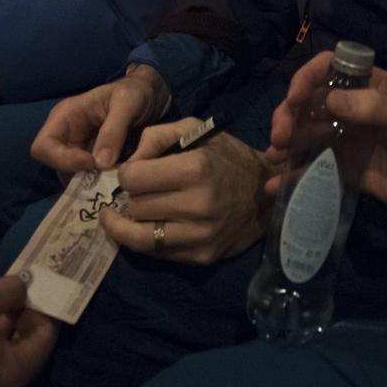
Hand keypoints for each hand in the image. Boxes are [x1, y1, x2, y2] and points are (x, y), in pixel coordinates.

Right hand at [30, 65, 170, 173]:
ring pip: (73, 179)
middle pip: (57, 167)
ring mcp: (79, 150)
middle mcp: (66, 136)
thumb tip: (100, 163)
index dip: (62, 160)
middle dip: (81, 176)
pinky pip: (90, 180)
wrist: (150, 96)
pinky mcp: (93, 162)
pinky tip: (121, 179)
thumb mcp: (128, 103)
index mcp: (65, 117)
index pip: (42, 147)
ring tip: (118, 177)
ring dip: (94, 183)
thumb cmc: (135, 92)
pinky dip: (103, 184)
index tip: (92, 163)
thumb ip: (114, 130)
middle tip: (109, 176)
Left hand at [99, 117, 273, 265]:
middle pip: (135, 207)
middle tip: (135, 193)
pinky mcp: (202, 256)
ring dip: (127, 225)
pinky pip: (157, 254)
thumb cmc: (227, 157)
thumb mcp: (195, 130)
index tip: (133, 172)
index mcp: (195, 169)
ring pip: (139, 237)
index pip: (133, 178)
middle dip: (129, 198)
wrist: (266, 195)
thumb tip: (125, 164)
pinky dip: (143, 241)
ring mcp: (200, 235)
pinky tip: (144, 228)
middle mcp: (198, 205)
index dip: (126, 173)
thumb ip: (155, 137)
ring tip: (119, 216)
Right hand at [269, 52, 386, 214]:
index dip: (305, 78)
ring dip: (284, 142)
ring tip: (274, 159)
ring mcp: (344, 138)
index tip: (294, 99)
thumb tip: (328, 99)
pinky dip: (292, 174)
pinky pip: (311, 167)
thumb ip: (373, 106)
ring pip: (304, 133)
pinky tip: (277, 185)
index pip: (328, 68)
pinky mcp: (343, 168)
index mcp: (367, 86)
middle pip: (307, 102)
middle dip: (288, 116)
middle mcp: (350, 108)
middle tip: (281, 138)